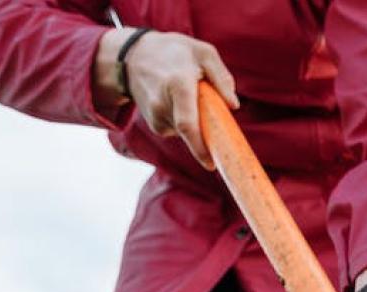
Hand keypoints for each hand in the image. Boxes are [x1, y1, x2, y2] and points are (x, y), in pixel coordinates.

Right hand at [94, 28, 238, 168]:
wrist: (133, 56)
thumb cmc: (174, 52)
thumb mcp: (202, 52)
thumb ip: (221, 76)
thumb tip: (234, 105)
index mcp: (178, 85)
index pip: (187, 124)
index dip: (199, 148)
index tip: (211, 164)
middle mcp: (162, 104)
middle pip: (190, 132)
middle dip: (207, 135)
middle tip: (216, 127)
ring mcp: (155, 116)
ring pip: (187, 131)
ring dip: (197, 121)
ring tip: (188, 95)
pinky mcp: (154, 123)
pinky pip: (178, 129)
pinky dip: (186, 121)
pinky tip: (179, 102)